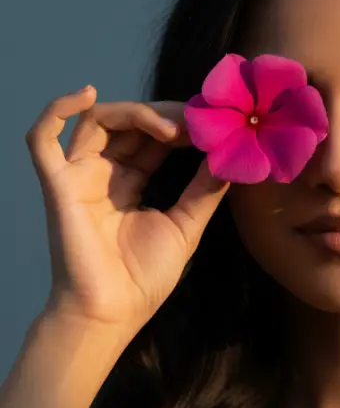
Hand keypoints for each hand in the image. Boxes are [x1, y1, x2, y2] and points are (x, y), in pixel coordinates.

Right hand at [25, 86, 230, 337]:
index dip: (178, 124)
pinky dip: (57, 109)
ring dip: (134, 112)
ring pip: (95, 120)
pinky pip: (42, 139)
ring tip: (170, 127)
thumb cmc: (143, 278)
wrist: (112, 313)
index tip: (210, 123)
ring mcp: (78, 176)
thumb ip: (204, 189)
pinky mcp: (58, 185)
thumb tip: (229, 155)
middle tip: (196, 121)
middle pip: (127, 122)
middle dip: (163, 114)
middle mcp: (102, 173)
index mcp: (129, 182)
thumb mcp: (186, 226)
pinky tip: (86, 94)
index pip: (150, 136)